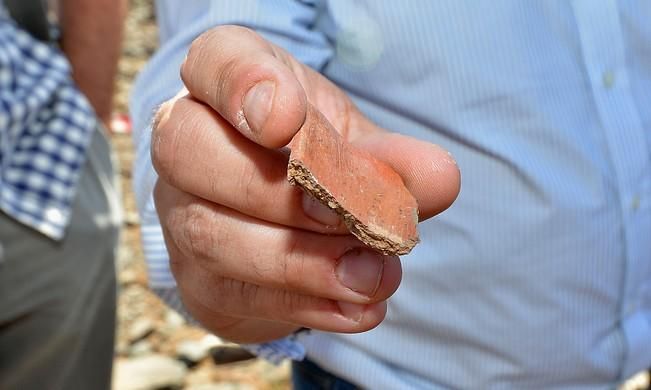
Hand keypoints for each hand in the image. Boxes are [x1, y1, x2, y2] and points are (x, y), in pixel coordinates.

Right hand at [152, 26, 459, 342]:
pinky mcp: (199, 280)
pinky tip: (357, 305)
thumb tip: (438, 180)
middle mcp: (186, 145)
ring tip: (372, 274)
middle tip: (346, 215)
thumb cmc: (312, 159)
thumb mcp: (353, 146)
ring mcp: (181, 216)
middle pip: (190, 151)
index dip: (243, 86)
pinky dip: (305, 304)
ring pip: (210, 235)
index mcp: (225, 85)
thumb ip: (390, 160)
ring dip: (300, 261)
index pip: (213, 60)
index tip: (287, 119)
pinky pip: (237, 295)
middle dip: (277, 191)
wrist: (280, 220)